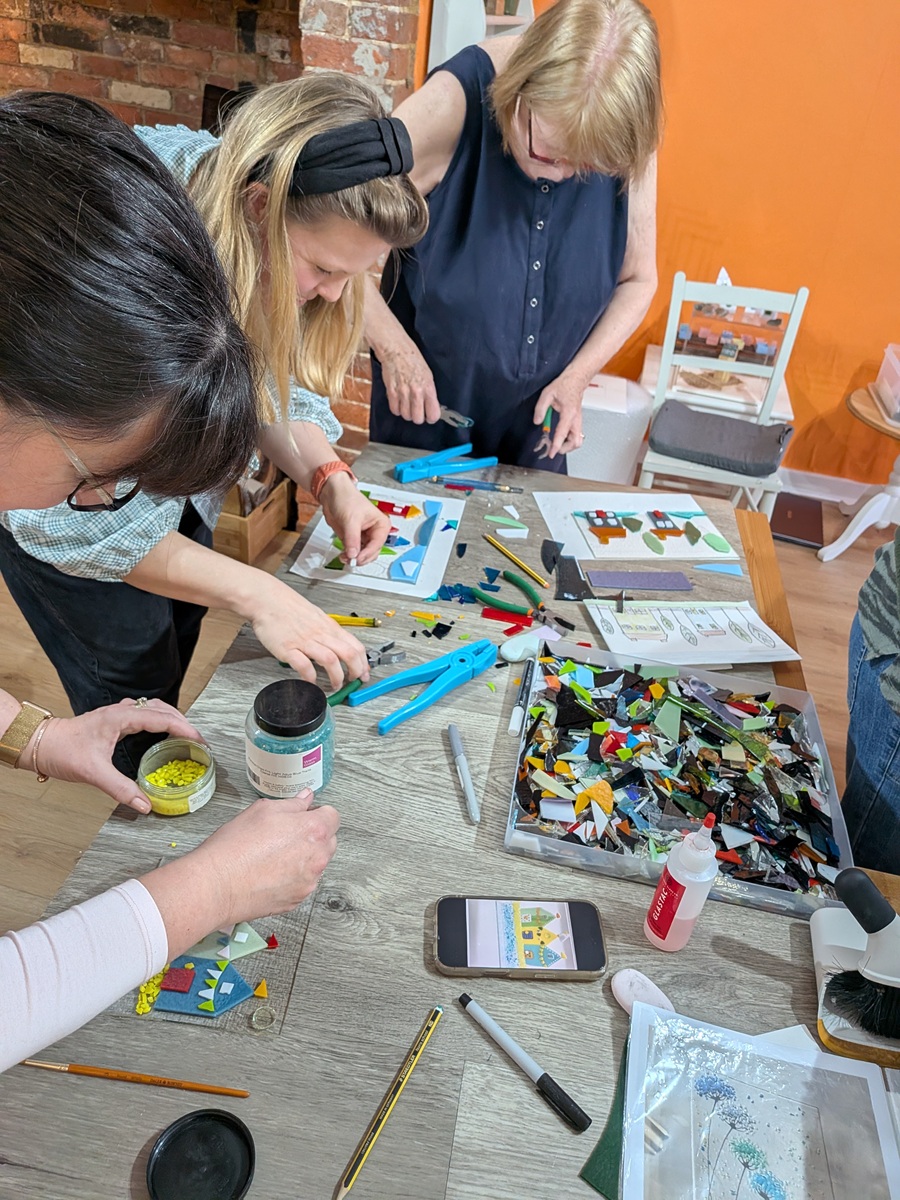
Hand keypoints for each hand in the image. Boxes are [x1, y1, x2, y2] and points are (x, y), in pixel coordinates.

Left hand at [34, 699, 204, 813]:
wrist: (40, 743)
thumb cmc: (62, 751)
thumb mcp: (93, 773)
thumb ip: (121, 789)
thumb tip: (145, 805)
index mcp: (121, 718)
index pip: (162, 718)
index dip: (184, 729)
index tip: (200, 741)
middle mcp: (121, 711)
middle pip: (162, 709)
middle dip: (183, 722)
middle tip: (197, 741)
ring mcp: (116, 714)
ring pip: (152, 708)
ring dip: (171, 718)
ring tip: (184, 734)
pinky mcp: (112, 719)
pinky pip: (142, 713)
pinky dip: (158, 719)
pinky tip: (159, 732)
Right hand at [187, 790, 339, 924]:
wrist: (216, 886)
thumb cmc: (234, 848)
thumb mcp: (262, 810)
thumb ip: (291, 804)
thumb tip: (305, 799)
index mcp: (312, 830)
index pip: (333, 816)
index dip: (318, 813)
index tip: (305, 815)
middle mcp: (317, 858)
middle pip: (328, 841)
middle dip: (313, 835)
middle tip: (285, 834)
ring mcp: (308, 881)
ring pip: (316, 863)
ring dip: (303, 857)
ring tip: (273, 855)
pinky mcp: (297, 899)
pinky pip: (303, 883)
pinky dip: (293, 877)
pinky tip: (270, 872)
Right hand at [248, 575, 369, 688]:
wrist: (266, 598)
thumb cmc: (288, 607)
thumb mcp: (316, 616)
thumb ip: (327, 632)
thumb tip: (338, 645)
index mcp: (328, 627)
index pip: (355, 645)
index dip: (363, 662)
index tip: (364, 673)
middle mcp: (320, 634)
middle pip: (348, 654)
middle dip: (355, 671)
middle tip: (353, 681)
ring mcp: (304, 641)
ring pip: (330, 660)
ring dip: (336, 677)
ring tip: (335, 685)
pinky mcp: (288, 648)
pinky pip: (303, 665)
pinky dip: (310, 677)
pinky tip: (311, 682)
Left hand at [320, 471, 390, 566]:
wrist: (332, 493)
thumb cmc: (347, 498)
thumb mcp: (350, 520)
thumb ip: (352, 539)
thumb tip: (353, 554)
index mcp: (381, 525)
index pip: (377, 544)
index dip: (367, 553)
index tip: (357, 558)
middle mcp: (374, 532)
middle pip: (372, 552)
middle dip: (361, 557)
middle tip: (351, 560)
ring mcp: (364, 536)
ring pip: (363, 555)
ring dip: (354, 558)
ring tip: (345, 557)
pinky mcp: (353, 539)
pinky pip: (354, 552)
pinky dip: (349, 555)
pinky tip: (343, 555)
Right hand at [380, 340, 440, 424]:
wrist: (396, 350)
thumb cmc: (413, 360)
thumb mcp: (428, 375)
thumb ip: (429, 392)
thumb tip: (431, 406)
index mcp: (428, 388)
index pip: (433, 414)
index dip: (431, 417)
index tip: (429, 415)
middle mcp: (416, 392)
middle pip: (418, 419)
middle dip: (418, 417)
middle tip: (417, 411)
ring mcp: (403, 393)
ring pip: (406, 416)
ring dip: (407, 413)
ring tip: (407, 405)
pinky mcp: (391, 392)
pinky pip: (394, 410)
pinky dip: (397, 408)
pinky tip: (399, 402)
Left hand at [533, 370, 588, 457]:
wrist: (576, 379)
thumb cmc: (564, 385)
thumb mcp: (548, 393)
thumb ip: (541, 408)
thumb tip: (538, 421)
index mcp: (569, 413)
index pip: (562, 433)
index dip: (557, 445)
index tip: (551, 453)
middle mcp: (576, 419)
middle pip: (576, 442)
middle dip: (565, 449)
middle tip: (554, 449)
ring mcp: (578, 421)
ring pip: (578, 440)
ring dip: (568, 446)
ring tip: (557, 444)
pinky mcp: (578, 421)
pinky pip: (576, 435)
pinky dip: (569, 440)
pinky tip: (561, 438)